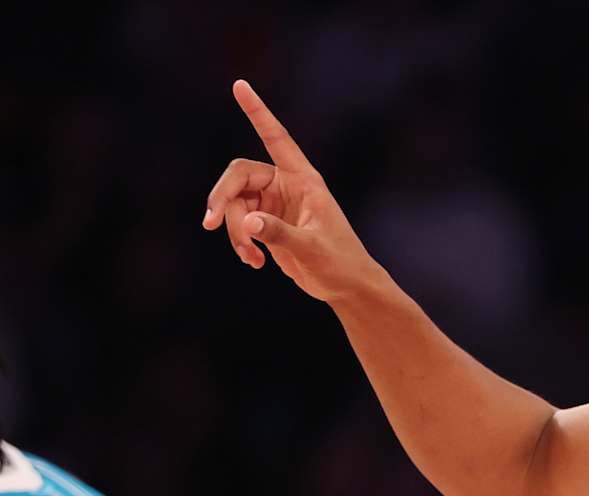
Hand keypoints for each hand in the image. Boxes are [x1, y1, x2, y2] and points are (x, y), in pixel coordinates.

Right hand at [202, 80, 377, 301]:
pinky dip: (241, 242)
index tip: (240, 85)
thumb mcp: (311, 249)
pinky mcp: (266, 223)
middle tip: (212, 224)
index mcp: (303, 179)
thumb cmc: (340, 263)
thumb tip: (248, 221)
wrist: (346, 287)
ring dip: (234, 231)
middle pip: (238, 176)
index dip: (258, 112)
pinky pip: (239, 224)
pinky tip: (254, 263)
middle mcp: (285, 185)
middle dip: (223, 200)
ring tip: (251, 259)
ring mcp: (273, 204)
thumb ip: (279, 234)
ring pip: (235, 205)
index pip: (276, 138)